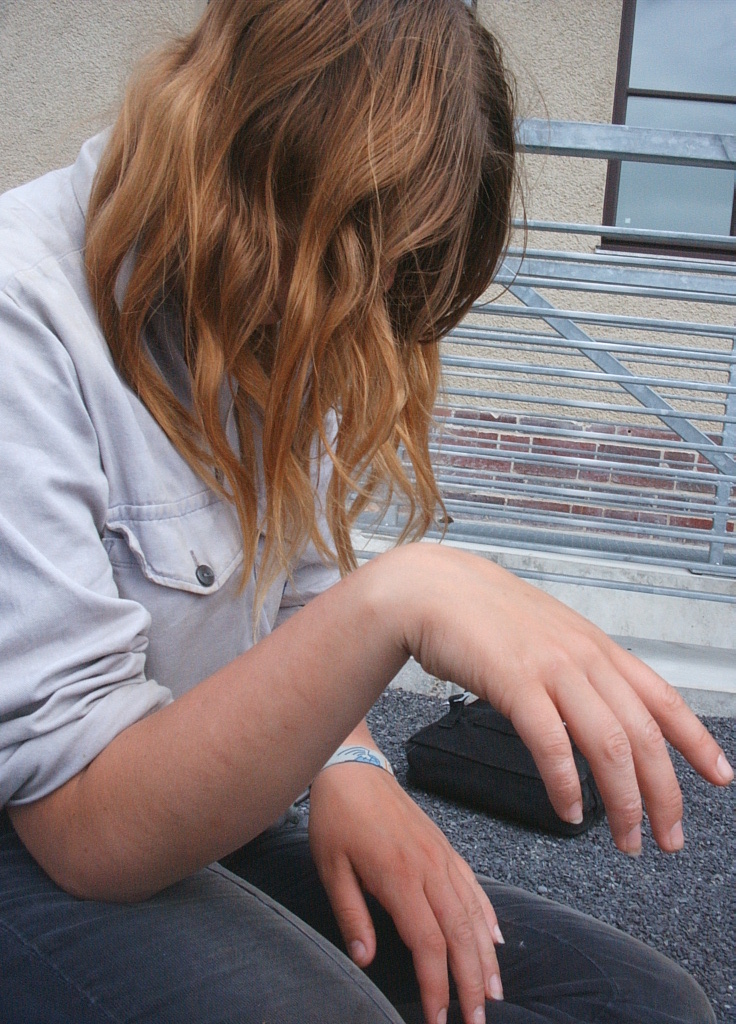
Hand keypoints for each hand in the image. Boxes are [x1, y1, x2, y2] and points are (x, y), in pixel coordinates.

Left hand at [309, 762, 503, 1023]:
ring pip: (473, 913)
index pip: (428, 943)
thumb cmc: (337, 816)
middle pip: (461, 934)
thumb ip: (350, 914)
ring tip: (494, 992)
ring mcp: (441, 856)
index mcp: (399, 877)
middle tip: (477, 1021)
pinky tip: (494, 938)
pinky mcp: (444, 847)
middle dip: (472, 982)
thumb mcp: (330, 867)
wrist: (353, 766)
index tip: (439, 1018)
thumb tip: (366, 961)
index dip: (437, 985)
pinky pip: (473, 886)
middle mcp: (429, 868)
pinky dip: (487, 915)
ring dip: (487, 956)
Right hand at [380, 544, 732, 855]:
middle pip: (643, 735)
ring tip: (625, 839)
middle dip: (663, 795)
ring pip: (608, 745)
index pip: (663, 698)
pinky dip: (566, 785)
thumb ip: (578, 669)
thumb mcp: (548, 634)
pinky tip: (569, 810)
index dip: (696, 741)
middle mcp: (584, 657)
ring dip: (623, 802)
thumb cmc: (483, 614)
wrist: (433, 589)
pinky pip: (552, 744)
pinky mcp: (515, 683)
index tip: (720, 776)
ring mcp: (551, 668)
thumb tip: (601, 709)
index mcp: (596, 647)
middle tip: (667, 838)